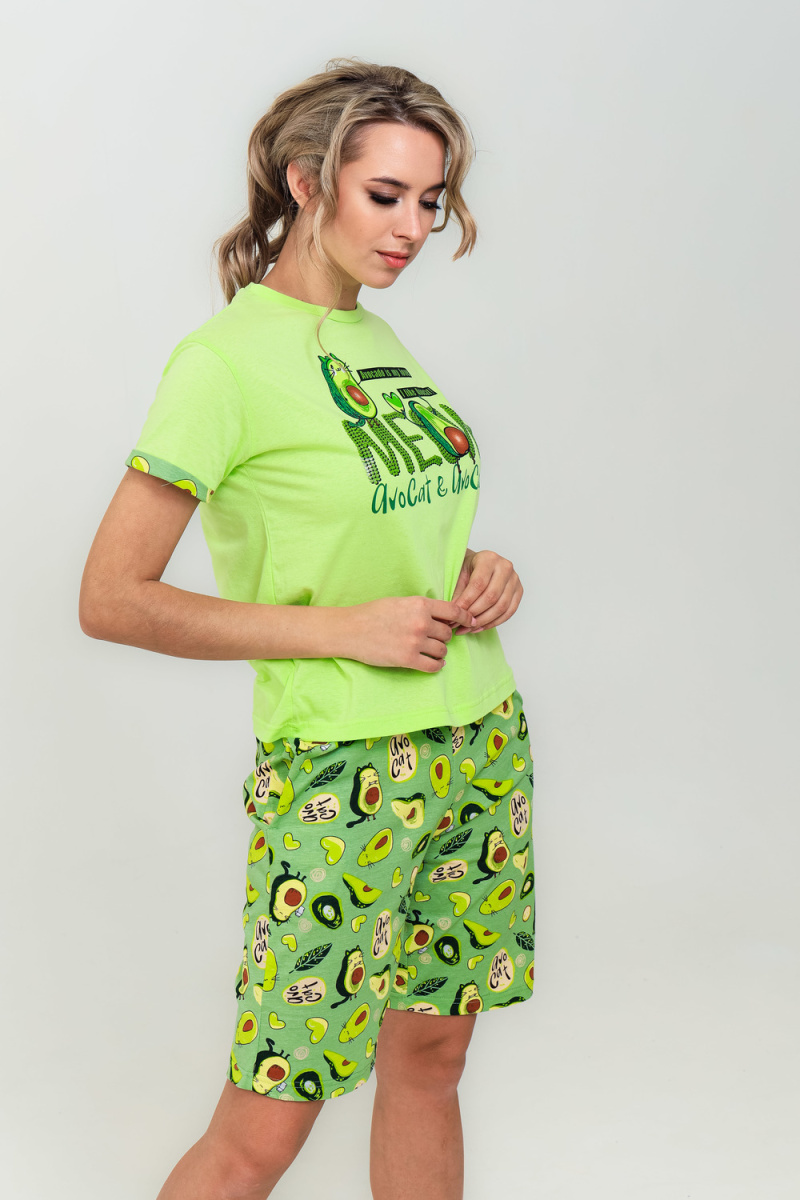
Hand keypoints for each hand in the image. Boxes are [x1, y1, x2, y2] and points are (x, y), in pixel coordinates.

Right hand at [349, 596, 476, 672]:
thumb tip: (441, 615)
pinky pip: (433, 665)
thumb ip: (421, 607)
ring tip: (430, 651)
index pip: (453, 610)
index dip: (464, 617)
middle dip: (443, 637)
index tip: (470, 621)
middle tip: (433, 638)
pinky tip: (432, 663)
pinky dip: (436, 665)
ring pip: (442, 650)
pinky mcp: (408, 659)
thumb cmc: (372, 614)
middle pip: (447, 633)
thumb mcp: (400, 601)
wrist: (350, 630)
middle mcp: (421, 622)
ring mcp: (415, 641)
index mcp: (419, 604)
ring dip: (439, 651)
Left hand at [449, 549, 522, 633]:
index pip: (479, 584)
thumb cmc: (468, 568)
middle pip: (491, 597)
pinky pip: (509, 612)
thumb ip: (458, 593)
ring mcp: (514, 579)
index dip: (467, 601)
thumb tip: (456, 614)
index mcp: (488, 558)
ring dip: (484, 621)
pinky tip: (480, 627)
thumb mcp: (459, 575)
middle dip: (475, 613)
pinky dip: (494, 623)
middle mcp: (505, 567)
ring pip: (501, 607)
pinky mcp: (519, 591)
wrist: (480, 564)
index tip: (456, 613)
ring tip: (469, 627)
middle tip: (461, 623)